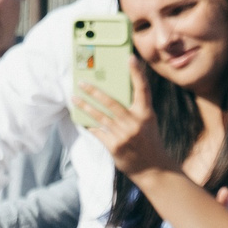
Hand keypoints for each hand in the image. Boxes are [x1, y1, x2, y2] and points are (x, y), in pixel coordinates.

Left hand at [72, 58, 173, 176]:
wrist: (154, 169)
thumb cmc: (148, 142)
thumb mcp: (147, 123)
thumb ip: (134, 111)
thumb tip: (113, 95)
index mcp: (146, 114)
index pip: (143, 89)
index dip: (137, 73)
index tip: (129, 58)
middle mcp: (136, 122)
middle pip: (111, 102)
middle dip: (94, 91)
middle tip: (82, 82)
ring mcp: (124, 135)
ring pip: (99, 116)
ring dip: (84, 106)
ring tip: (73, 98)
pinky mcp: (115, 146)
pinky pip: (97, 131)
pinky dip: (88, 124)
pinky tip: (80, 118)